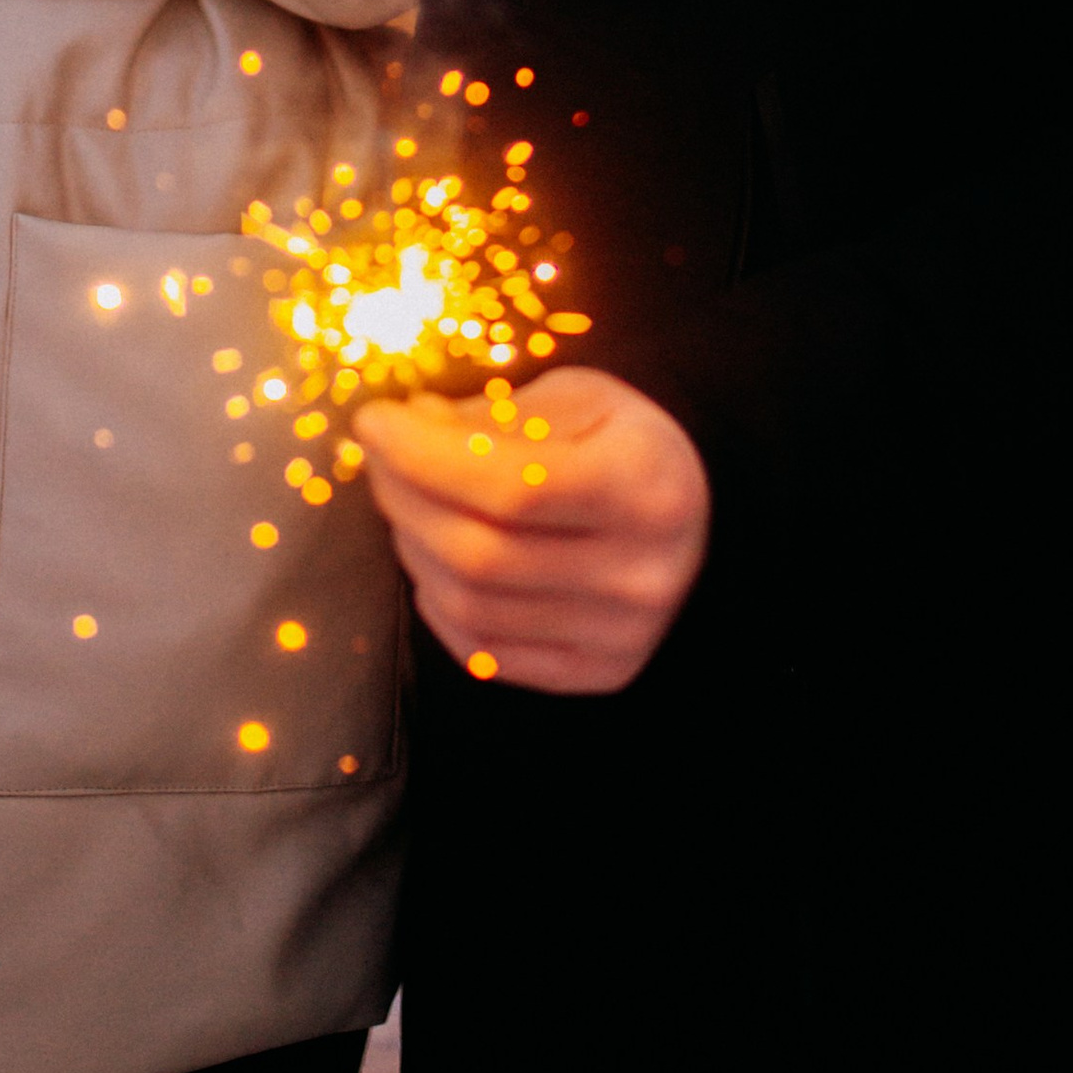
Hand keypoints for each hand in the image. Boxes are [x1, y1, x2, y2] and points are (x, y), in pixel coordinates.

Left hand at [354, 367, 710, 695]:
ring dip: (412, 545)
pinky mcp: (598, 673)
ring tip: (409, 500)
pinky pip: (483, 652)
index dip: (424, 456)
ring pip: (469, 605)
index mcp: (647, 487)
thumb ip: (491, 415)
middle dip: (403, 496)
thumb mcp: (575, 399)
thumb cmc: (623, 443)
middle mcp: (642, 574)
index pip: (512, 488)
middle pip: (478, 554)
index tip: (376, 421)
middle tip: (380, 457)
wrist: (696, 515)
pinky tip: (437, 558)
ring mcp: (622, 636)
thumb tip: (404, 426)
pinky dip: (437, 603)